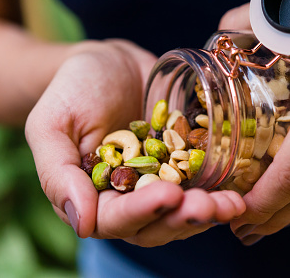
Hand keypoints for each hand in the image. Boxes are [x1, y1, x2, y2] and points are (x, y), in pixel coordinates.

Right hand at [25, 39, 244, 246]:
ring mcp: (156, 183)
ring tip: (232, 204)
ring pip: (181, 212)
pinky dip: (218, 189)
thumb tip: (82, 225)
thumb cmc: (71, 90)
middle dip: (182, 219)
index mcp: (91, 197)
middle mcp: (125, 198)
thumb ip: (57, 174)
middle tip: (209, 206)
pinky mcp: (180, 165)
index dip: (142, 212)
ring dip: (207, 212)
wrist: (107, 63)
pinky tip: (239, 189)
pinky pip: (200, 185)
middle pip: (154, 224)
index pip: (114, 219)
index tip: (168, 196)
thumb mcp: (51, 124)